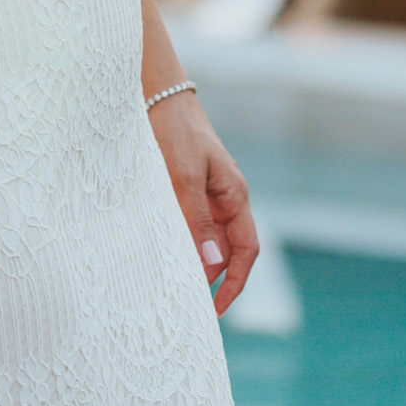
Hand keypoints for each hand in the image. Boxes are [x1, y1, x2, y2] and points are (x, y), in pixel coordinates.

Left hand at [146, 91, 258, 315]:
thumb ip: (197, 219)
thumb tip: (212, 264)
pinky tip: (165, 254)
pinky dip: (184, 244)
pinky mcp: (190, 187)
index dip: (235, 283)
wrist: (159, 94)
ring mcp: (210, 193)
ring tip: (174, 287)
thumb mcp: (184, 175)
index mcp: (235, 195)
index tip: (217, 310)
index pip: (246, 250)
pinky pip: (193, 224)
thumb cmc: (175, 130)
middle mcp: (227, 197)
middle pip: (229, 250)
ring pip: (210, 238)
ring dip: (197, 263)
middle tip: (189, 307)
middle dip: (215, 280)